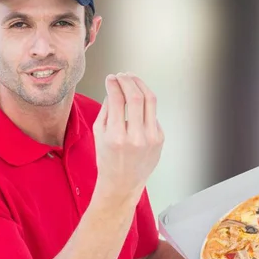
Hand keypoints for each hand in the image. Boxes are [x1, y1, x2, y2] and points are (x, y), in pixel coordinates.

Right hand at [92, 72, 164, 206]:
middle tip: (122, 75)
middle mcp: (136, 137)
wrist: (122, 183)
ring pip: (150, 100)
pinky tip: (137, 102)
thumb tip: (114, 88)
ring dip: (140, 85)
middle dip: (128, 80)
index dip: (113, 84)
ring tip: (132, 79)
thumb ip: (106, 109)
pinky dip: (144, 104)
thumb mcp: (98, 134)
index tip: (110, 78)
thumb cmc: (107, 159)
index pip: (117, 100)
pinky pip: (152, 114)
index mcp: (116, 137)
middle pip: (136, 96)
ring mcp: (151, 138)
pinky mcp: (160, 139)